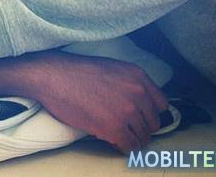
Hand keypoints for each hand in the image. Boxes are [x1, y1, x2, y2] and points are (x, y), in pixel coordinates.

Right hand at [27, 52, 168, 153]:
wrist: (55, 76)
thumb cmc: (77, 72)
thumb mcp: (111, 68)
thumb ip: (129, 83)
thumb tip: (139, 104)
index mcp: (137, 75)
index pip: (161, 103)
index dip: (149, 112)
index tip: (141, 117)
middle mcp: (137, 92)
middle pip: (153, 122)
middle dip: (140, 127)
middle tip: (126, 128)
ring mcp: (127, 110)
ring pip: (143, 137)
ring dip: (131, 138)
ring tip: (118, 135)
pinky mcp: (115, 127)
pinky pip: (130, 147)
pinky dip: (123, 148)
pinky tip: (112, 141)